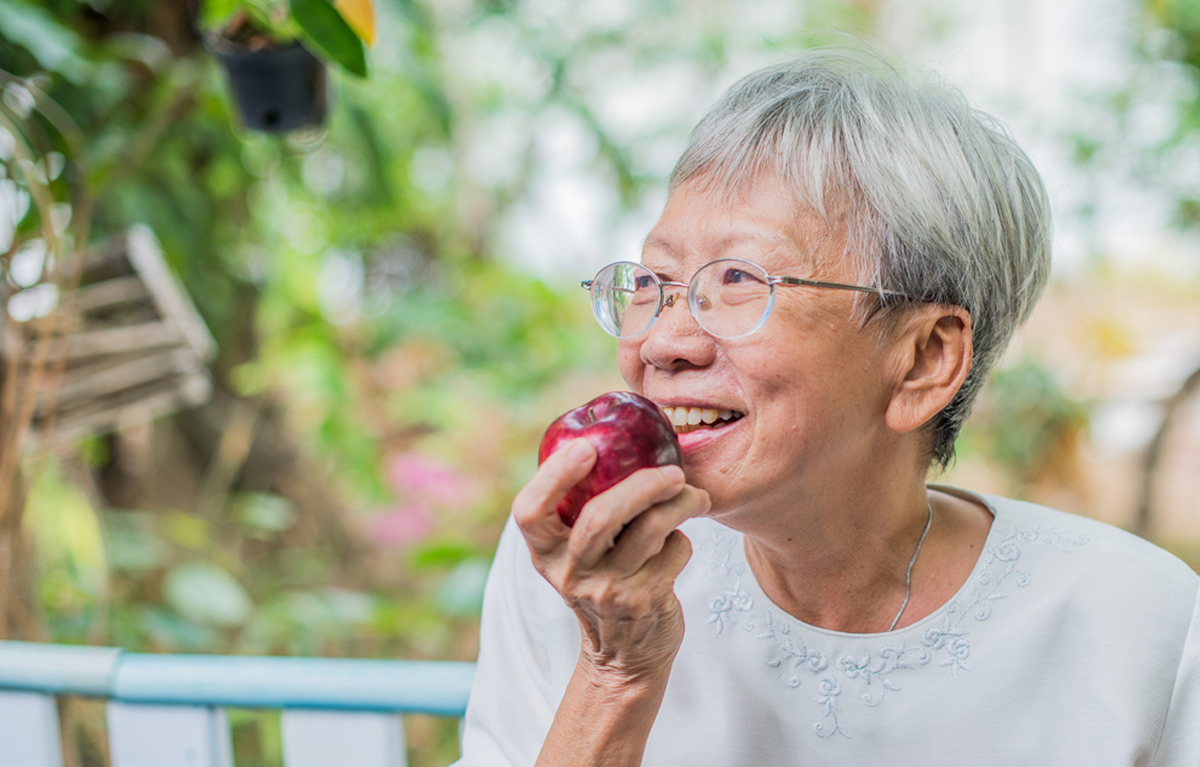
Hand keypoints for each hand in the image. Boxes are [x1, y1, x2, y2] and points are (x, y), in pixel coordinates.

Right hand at [512, 438, 709, 681]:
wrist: (623, 657)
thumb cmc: (602, 582)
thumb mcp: (576, 554)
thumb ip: (582, 509)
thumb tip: (614, 439)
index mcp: (544, 551)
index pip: (529, 511)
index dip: (554, 476)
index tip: (587, 447)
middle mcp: (569, 572)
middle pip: (601, 517)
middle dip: (642, 484)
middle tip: (672, 471)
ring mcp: (607, 590)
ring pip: (649, 530)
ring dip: (680, 503)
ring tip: (695, 494)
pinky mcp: (644, 601)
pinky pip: (675, 551)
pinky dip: (685, 539)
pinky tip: (681, 542)